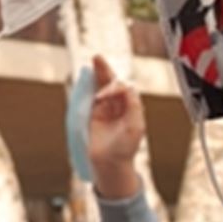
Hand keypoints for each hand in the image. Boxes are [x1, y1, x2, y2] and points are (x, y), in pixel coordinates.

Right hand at [87, 55, 145, 198]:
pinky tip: (87, 77)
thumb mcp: (135, 126)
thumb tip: (127, 87)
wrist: (110, 163)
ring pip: (102, 87)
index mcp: (132, 108)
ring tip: (93, 61)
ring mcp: (106, 110)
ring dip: (98, 74)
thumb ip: (133, 105)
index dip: (112, 88)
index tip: (100, 97)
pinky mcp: (94, 115)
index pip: (123, 88)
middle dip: (105, 70)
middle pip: (113, 83)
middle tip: (97, 58)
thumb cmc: (125, 147)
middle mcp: (120, 106)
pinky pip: (91, 97)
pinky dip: (89, 86)